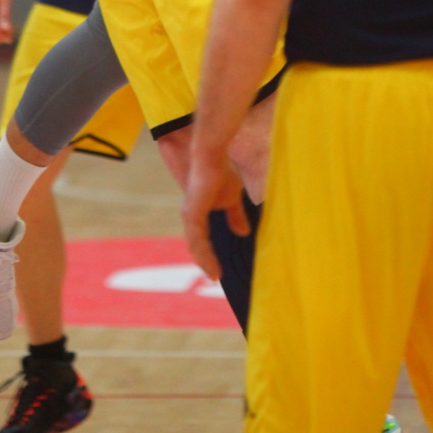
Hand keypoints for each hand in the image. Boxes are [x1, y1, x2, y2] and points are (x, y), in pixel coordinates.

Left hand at [180, 148, 248, 281]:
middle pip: (197, 246)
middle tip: (217, 277)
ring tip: (215, 277)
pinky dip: (205, 257)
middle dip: (206, 262)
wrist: (211, 155)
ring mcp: (189, 216)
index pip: (203, 239)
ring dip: (206, 263)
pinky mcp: (192, 215)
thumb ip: (235, 216)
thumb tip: (243, 233)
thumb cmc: (220, 171)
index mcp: (199, 213)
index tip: (220, 269)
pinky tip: (213, 269)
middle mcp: (191, 217)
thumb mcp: (232, 198)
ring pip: (196, 247)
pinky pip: (198, 242)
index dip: (210, 254)